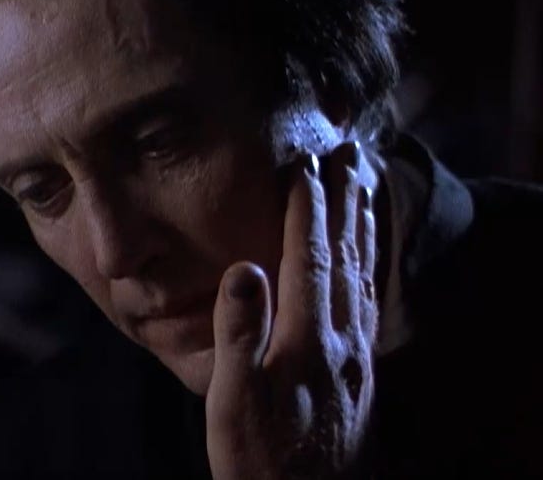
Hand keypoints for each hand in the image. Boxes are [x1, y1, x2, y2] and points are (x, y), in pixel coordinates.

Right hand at [206, 142, 378, 478]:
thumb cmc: (258, 459)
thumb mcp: (232, 399)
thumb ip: (239, 333)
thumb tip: (244, 269)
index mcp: (307, 340)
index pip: (308, 258)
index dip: (305, 210)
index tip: (301, 165)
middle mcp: (341, 341)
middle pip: (346, 256)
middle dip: (343, 202)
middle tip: (347, 153)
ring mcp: (356, 358)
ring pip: (364, 276)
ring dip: (363, 226)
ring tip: (363, 186)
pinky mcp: (359, 376)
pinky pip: (370, 302)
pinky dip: (370, 266)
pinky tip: (364, 258)